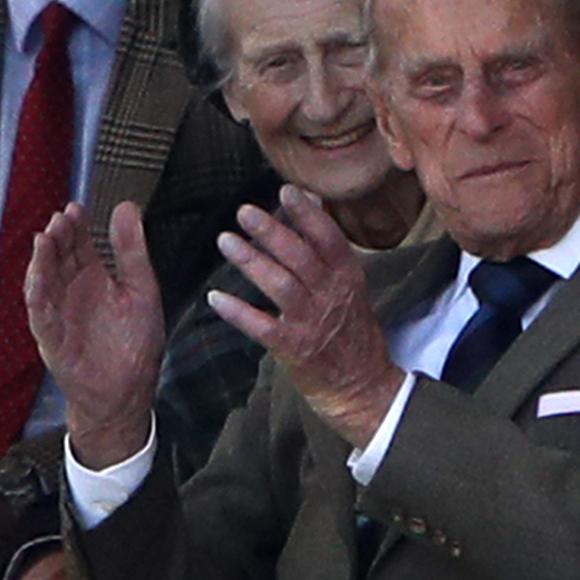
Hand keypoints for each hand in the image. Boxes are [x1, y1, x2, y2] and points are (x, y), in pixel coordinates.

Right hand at [25, 201, 163, 468]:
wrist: (127, 393)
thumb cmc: (134, 346)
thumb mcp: (141, 290)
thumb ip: (132, 251)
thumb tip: (128, 209)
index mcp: (94, 279)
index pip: (79, 244)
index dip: (76, 226)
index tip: (76, 207)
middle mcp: (73, 292)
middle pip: (59, 257)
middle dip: (58, 237)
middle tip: (62, 219)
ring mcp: (59, 314)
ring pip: (44, 280)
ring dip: (42, 260)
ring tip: (46, 239)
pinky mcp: (52, 337)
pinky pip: (40, 313)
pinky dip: (37, 295)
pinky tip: (38, 278)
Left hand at [207, 186, 403, 448]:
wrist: (363, 388)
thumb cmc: (352, 335)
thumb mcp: (351, 289)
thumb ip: (329, 251)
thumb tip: (312, 204)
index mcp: (348, 280)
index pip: (330, 239)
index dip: (308, 215)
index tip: (285, 191)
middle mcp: (331, 297)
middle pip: (301, 257)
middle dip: (272, 231)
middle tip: (244, 212)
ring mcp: (312, 322)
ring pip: (281, 285)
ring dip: (252, 262)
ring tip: (226, 242)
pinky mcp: (294, 348)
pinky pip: (262, 326)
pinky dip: (238, 312)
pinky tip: (216, 298)